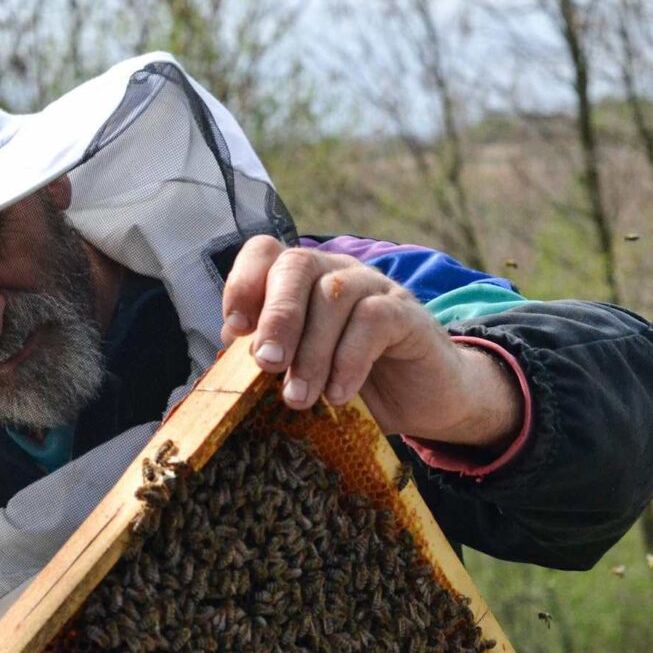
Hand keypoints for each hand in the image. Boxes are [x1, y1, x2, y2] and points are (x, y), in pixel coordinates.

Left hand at [220, 236, 522, 448]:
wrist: (425, 400)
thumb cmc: (352, 385)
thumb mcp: (302, 374)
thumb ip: (270, 360)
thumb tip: (226, 359)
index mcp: (301, 281)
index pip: (264, 253)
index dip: (243, 283)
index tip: (232, 330)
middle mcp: (334, 272)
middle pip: (295, 266)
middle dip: (276, 317)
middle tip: (266, 364)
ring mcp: (373, 287)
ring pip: (332, 295)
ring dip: (310, 351)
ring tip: (299, 398)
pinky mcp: (406, 312)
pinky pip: (374, 320)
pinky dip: (350, 359)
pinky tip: (339, 394)